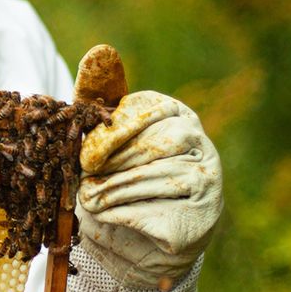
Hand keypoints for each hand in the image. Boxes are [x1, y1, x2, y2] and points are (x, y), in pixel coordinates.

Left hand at [75, 91, 221, 287]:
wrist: (145, 240)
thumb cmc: (123, 176)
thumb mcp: (109, 138)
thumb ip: (101, 100)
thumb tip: (99, 51)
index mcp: (180, 117)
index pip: (152, 111)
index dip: (117, 130)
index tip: (89, 152)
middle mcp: (203, 147)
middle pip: (156, 145)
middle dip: (113, 161)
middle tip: (84, 174)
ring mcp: (206, 184)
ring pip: (153, 179)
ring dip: (110, 190)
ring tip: (87, 197)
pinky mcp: (198, 221)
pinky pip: (152, 212)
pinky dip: (119, 213)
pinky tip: (103, 215)